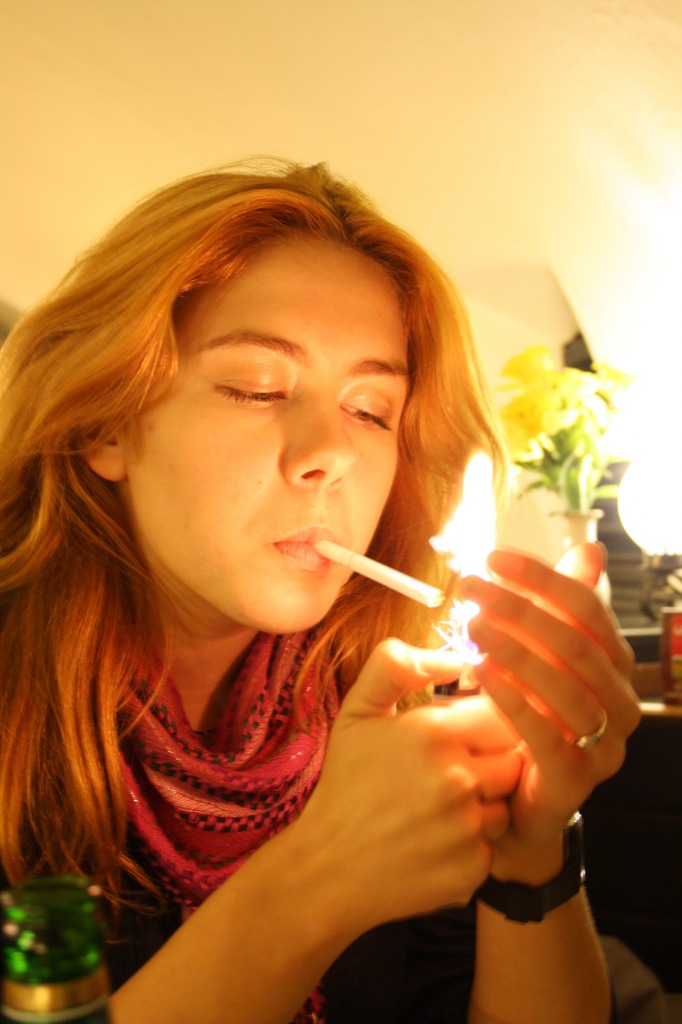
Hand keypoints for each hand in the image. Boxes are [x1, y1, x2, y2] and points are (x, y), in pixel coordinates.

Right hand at [297, 639, 521, 934]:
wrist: (326, 868)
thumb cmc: (345, 785)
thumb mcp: (357, 712)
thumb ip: (396, 666)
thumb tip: (455, 656)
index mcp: (434, 732)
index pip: (502, 711)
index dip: (486, 722)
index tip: (465, 734)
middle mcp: (459, 778)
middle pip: (513, 756)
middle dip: (490, 761)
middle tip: (450, 773)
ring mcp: (468, 826)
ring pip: (507, 802)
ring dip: (485, 804)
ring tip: (441, 809)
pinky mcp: (473, 868)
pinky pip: (494, 844)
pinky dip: (472, 843)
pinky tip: (437, 840)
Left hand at [462, 543, 639, 873]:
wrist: (516, 802)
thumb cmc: (528, 719)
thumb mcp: (540, 657)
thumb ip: (560, 606)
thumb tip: (591, 548)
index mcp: (614, 666)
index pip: (587, 608)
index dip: (541, 577)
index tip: (492, 557)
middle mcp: (620, 703)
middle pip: (576, 644)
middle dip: (521, 608)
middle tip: (472, 588)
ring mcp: (604, 746)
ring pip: (567, 687)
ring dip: (517, 649)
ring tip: (472, 624)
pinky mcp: (577, 782)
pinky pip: (547, 735)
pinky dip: (514, 699)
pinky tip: (480, 671)